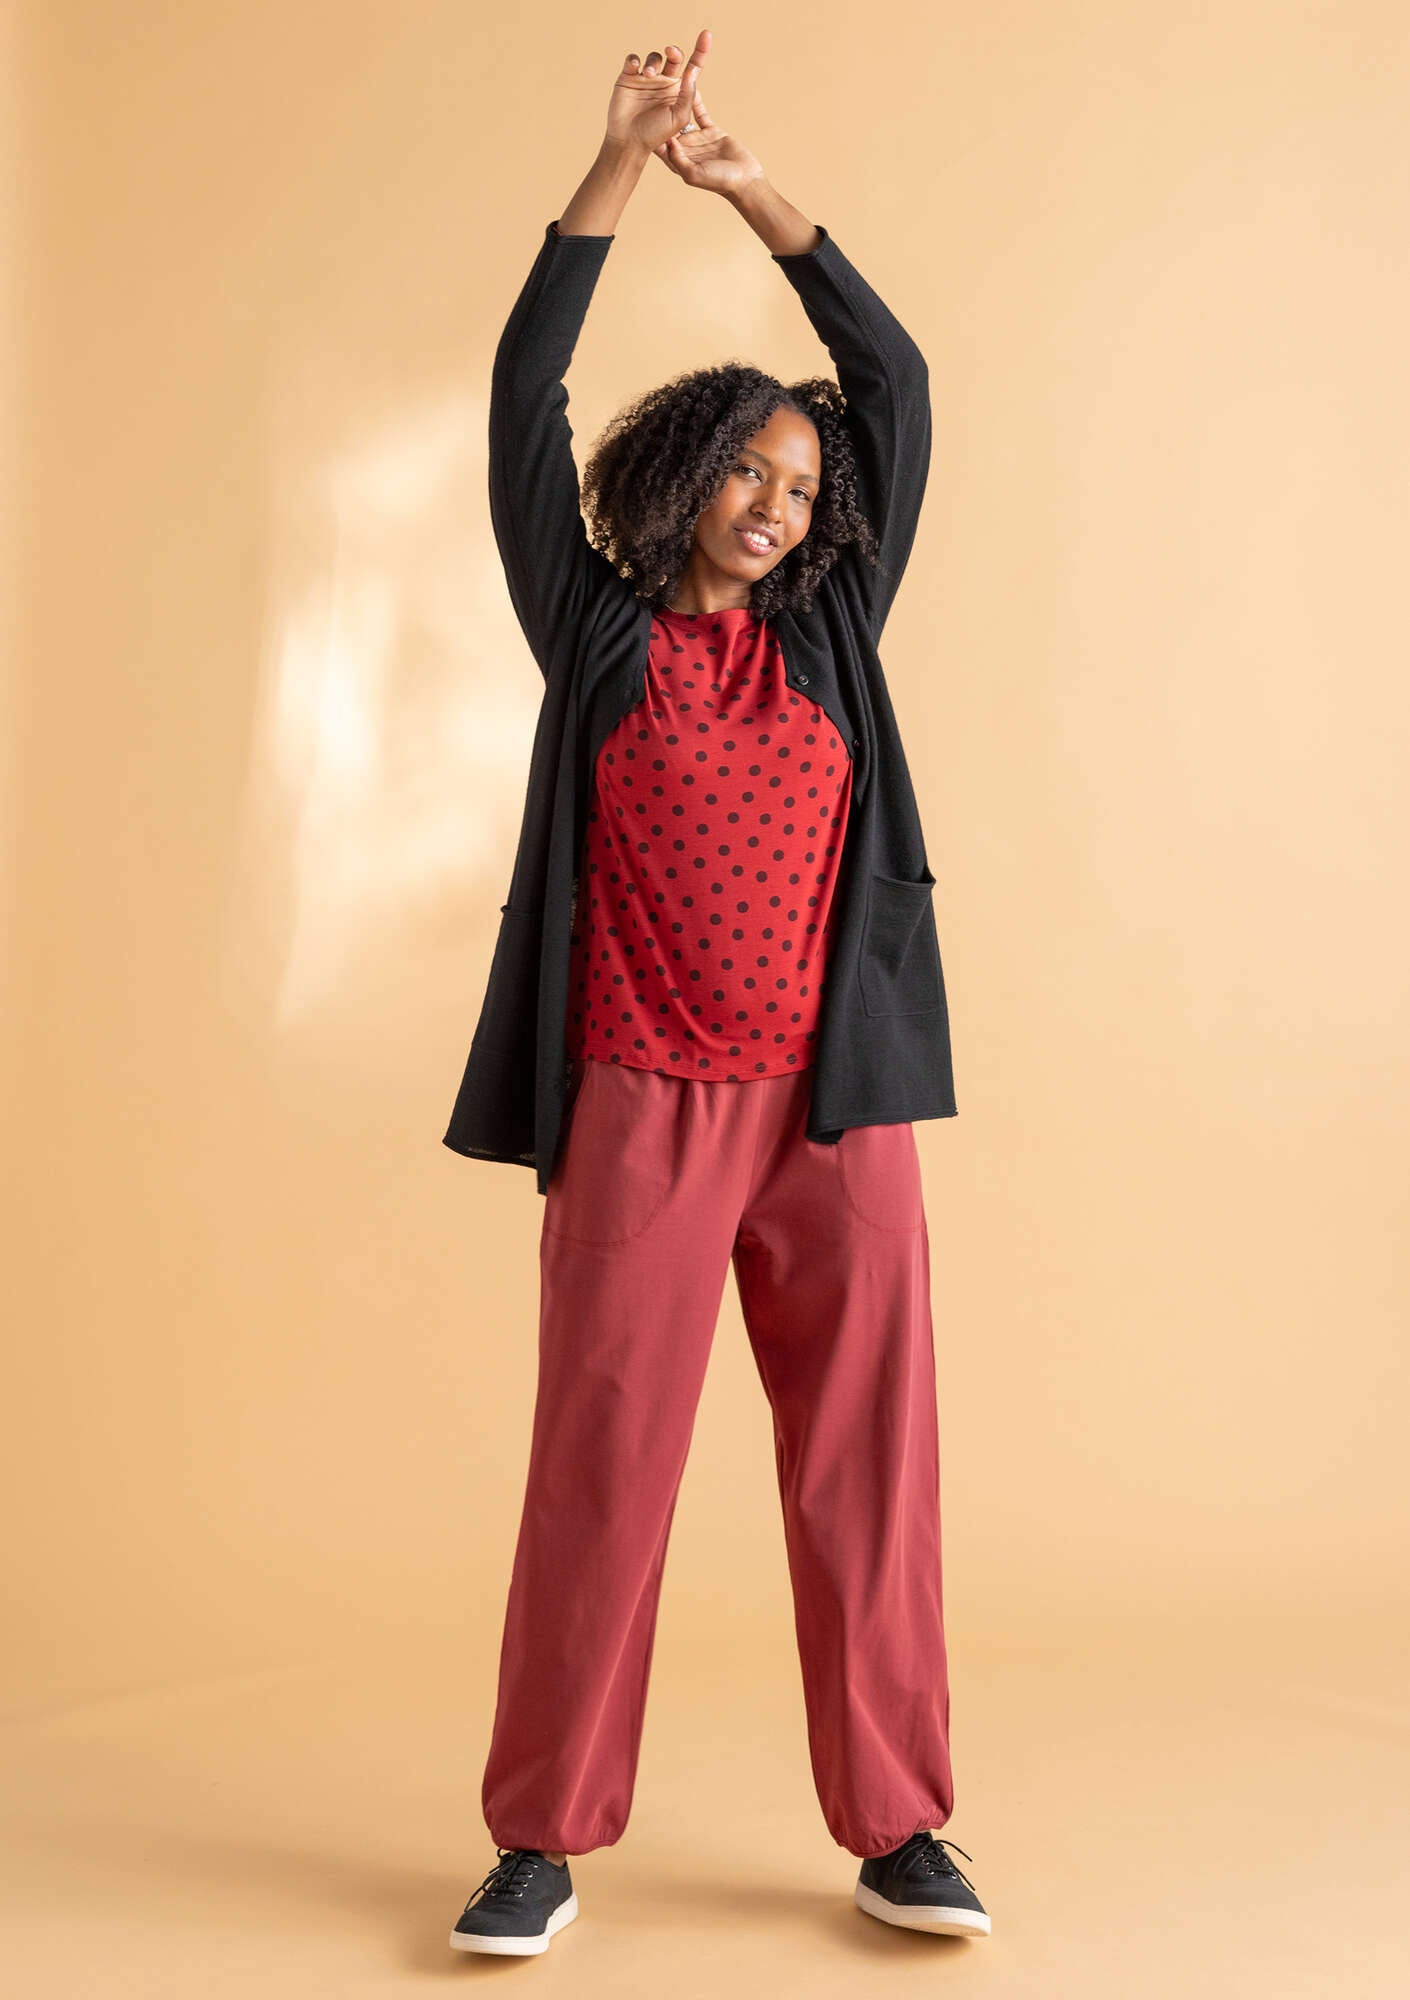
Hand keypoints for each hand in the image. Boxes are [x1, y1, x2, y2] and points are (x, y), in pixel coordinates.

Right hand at [605, 31, 711, 155]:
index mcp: (678, 91)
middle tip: (670, 53)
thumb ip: (688, 94)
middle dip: (674, 51)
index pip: (693, 67)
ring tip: (649, 75)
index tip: (707, 35)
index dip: (701, 50)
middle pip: (673, 57)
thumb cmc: (656, 134)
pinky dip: (634, 59)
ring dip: (653, 62)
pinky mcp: (628, 78)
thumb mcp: (679, 117)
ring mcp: (646, 80)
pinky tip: (636, 67)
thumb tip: (692, 70)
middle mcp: (664, 82)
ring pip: (653, 58)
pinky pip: (632, 60)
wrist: (629, 142)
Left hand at [651, 81, 765, 196]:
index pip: (659, 142)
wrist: (744, 179)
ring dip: (677, 100)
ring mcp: (697, 138)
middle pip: (668, 125)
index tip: (639, 112)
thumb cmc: (719, 182)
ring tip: (668, 82)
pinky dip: (695, 98)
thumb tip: (668, 142)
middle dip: (659, 108)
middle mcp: (685, 147)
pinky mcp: (711, 131)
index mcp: (677, 160)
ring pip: (684, 114)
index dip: (649, 128)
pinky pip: (700, 111)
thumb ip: (679, 160)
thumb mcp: (694, 174)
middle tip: (649, 90)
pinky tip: (689, 82)